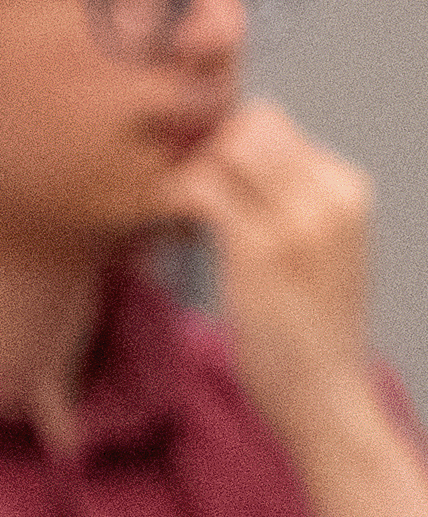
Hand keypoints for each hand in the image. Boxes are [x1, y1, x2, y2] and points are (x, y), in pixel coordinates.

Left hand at [180, 96, 377, 412]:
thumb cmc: (308, 326)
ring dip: (185, 176)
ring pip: (221, 149)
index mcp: (347, 187)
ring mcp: (298, 219)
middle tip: (178, 199)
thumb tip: (229, 157)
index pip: (272, 122)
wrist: (325, 394)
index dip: (221, 143)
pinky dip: (171, 203)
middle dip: (200, 151)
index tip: (199, 183)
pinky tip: (169, 238)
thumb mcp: (318, 248)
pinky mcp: (258, 250)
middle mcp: (330, 194)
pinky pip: (198, 190)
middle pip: (245, 123)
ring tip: (177, 223)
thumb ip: (290, 200)